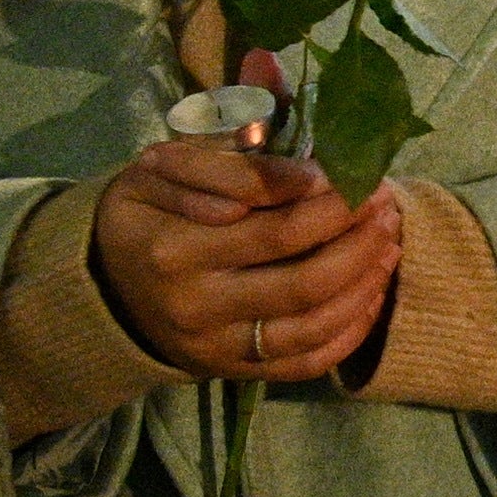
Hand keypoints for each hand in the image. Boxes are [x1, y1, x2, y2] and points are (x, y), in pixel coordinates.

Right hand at [91, 142, 403, 380]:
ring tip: (390, 239)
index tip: (357, 170)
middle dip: (359, 236)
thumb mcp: (165, 168)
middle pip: (303, 275)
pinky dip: (351, 329)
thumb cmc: (148, 213)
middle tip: (386, 201)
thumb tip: (287, 124)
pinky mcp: (233, 372)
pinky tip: (373, 290)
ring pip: (312, 322)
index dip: (328, 196)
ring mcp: (215, 346)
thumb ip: (227, 149)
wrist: (106, 286)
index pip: (272, 221)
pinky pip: (306, 362)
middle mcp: (194, 304)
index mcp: (173, 247)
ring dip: (366, 280)